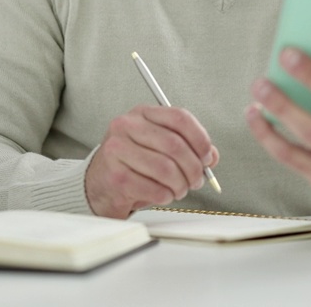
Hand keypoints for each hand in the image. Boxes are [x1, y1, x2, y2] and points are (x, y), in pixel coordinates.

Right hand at [85, 104, 218, 218]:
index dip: (200, 139)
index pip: (179, 117)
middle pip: (175, 145)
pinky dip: (166, 196)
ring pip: (166, 169)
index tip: (207, 157)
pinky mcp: (115, 175)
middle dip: (193, 168)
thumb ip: (188, 148)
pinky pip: (154, 188)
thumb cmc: (133, 166)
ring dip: (181, 185)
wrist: (99, 186)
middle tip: (196, 180)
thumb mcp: (159, 149)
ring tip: (179, 190)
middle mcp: (127, 126)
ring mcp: (117, 149)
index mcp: (142, 113)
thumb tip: (211, 156)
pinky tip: (163, 195)